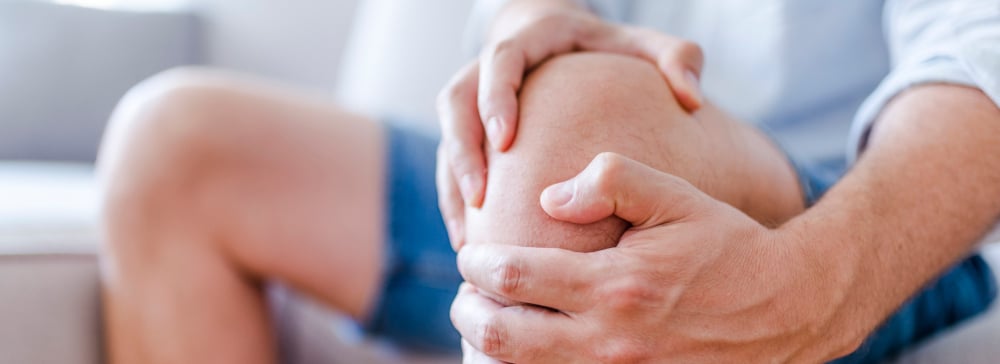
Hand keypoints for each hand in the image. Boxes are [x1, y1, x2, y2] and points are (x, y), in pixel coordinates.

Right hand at [436, 6, 704, 249]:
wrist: (563, 42)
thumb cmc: (608, 48)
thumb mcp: (643, 45)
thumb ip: (675, 58)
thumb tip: (691, 96)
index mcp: (529, 40)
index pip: (501, 61)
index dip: (496, 98)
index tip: (506, 140)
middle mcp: (490, 66)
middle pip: (456, 101)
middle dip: (463, 149)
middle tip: (481, 195)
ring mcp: (474, 98)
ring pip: (447, 137)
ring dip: (452, 185)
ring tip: (468, 235)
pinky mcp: (468, 128)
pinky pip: (449, 163)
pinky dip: (454, 201)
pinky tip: (470, 241)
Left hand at [450, 153, 853, 362]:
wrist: (785, 307)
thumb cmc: (725, 245)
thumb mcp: (675, 197)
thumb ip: (610, 182)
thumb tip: (548, 199)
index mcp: (616, 285)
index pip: (515, 277)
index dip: (478, 263)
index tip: (471, 253)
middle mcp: (611, 340)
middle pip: (503, 337)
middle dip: (468, 313)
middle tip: (466, 293)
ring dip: (492, 347)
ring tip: (488, 319)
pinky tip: (528, 349)